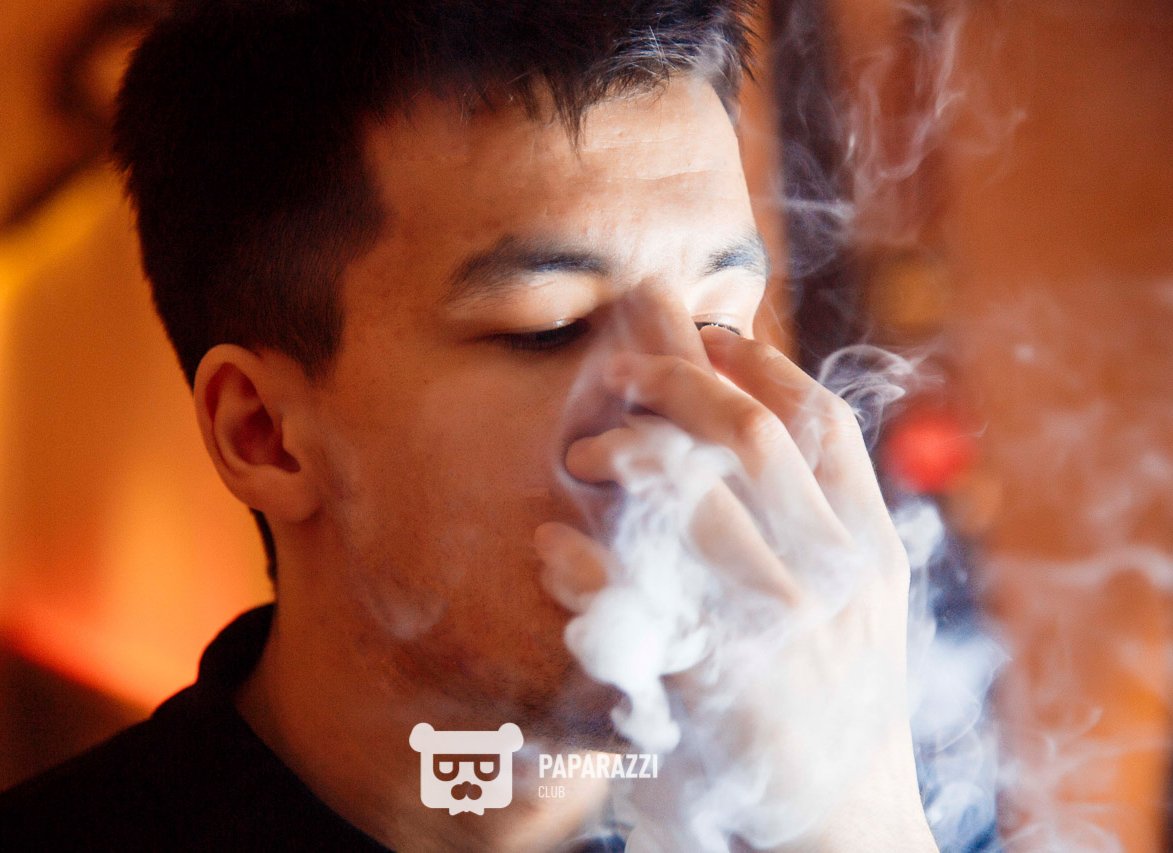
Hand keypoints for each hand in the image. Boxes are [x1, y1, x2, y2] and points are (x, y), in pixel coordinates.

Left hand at [535, 326, 936, 851]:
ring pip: (690, 493)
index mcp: (868, 551)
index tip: (704, 333)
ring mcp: (771, 631)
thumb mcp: (862, 607)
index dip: (757, 362)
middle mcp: (829, 581)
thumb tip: (760, 415)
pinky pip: (625, 590)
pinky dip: (575, 555)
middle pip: (750, 432)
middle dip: (675, 381)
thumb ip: (826, 518)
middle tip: (621, 372)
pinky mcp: (706, 682)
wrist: (841, 828)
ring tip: (583, 453)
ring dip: (623, 454)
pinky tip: (551, 545)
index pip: (822, 421)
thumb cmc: (837, 702)